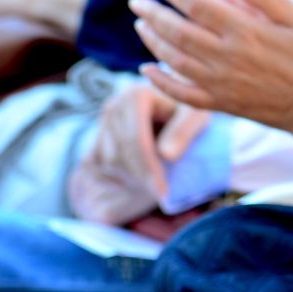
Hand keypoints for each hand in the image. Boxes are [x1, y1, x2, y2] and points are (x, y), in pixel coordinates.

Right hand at [67, 81, 210, 224]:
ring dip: (132, 178)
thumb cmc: (188, 112)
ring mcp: (103, 123)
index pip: (136, 140)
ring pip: (110, 162)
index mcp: (136, 96)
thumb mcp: (196, 117)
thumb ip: (183, 131)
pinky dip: (124, 176)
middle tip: (162, 195)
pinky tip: (144, 178)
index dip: (148, 168)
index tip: (163, 192)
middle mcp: (114, 106)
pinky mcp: (97, 137)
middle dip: (140, 177)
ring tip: (157, 183)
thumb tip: (166, 154)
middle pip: (120, 153)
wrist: (174, 109)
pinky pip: (104, 165)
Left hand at [133, 0, 292, 133]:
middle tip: (136, 1)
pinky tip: (147, 70)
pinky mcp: (221, 104)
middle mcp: (227, 57)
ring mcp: (221, 83)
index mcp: (246, 31)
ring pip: (175, 60)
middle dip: (153, 13)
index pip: (198, 5)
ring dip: (153, 42)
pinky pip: (182, 94)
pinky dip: (160, 82)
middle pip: (178, 31)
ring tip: (141, 25)